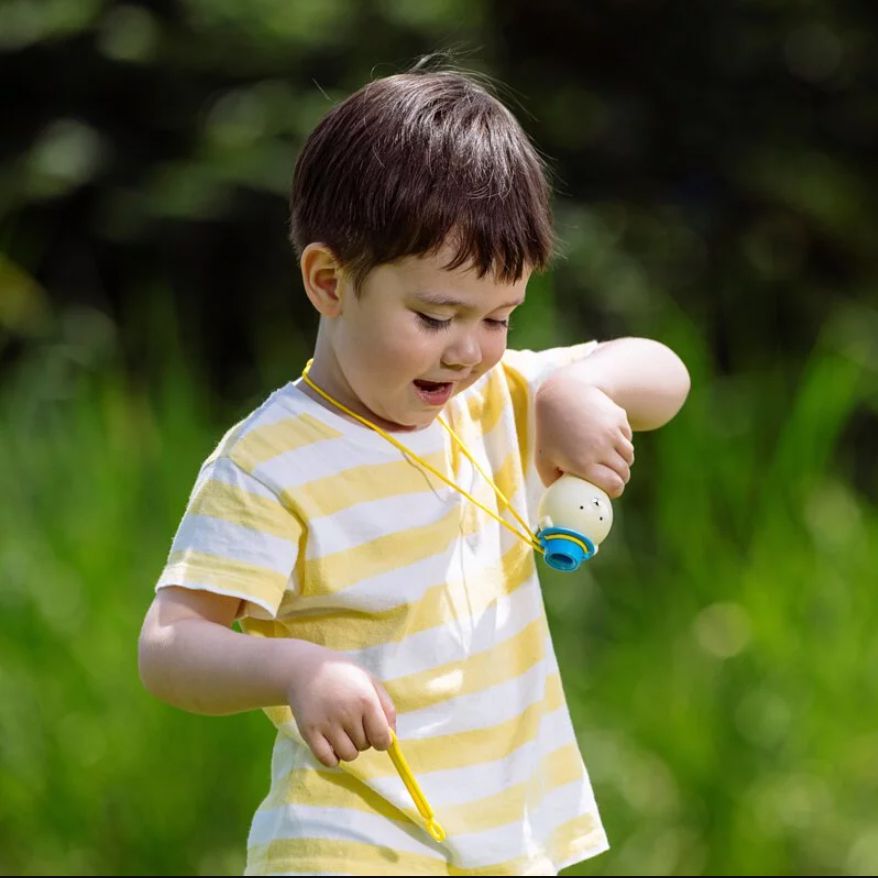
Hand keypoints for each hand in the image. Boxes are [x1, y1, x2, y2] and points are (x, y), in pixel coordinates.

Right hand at [286, 642, 395, 766]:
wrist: (306, 669)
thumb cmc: (343, 675)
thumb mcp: (370, 681)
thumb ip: (386, 708)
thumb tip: (392, 737)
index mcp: (365, 699)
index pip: (381, 738)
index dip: (383, 741)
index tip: (377, 735)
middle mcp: (347, 713)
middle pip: (365, 746)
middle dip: (363, 738)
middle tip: (352, 721)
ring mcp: (326, 724)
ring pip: (348, 755)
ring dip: (348, 748)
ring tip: (342, 731)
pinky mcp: (309, 732)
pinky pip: (327, 760)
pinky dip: (332, 758)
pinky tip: (331, 743)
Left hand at [535, 381, 634, 497]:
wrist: (564, 394)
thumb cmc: (550, 430)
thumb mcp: (543, 458)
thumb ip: (552, 482)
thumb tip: (563, 498)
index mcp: (583, 463)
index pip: (614, 486)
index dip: (615, 491)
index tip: (611, 491)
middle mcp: (601, 448)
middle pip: (624, 474)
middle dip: (620, 479)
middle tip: (612, 479)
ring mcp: (613, 432)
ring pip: (629, 457)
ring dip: (622, 462)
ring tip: (611, 460)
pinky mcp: (620, 419)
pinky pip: (628, 439)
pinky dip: (622, 443)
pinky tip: (607, 438)